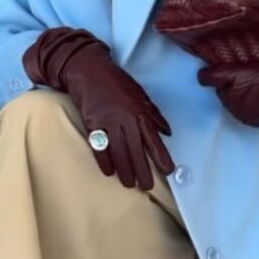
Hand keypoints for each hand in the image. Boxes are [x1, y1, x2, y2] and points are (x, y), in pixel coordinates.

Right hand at [23, 27, 174, 189]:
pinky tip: (109, 172)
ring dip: (125, 171)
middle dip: (143, 171)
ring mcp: (108, 123)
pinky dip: (104, 161)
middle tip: (147, 186)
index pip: (153, 139)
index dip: (161, 156)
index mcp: (140, 113)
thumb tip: (167, 133)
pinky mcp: (92, 124)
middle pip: (136, 151)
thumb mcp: (141, 95)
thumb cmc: (118, 83)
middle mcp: (125, 120)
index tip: (168, 171)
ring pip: (118, 152)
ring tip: (129, 184)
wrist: (90, 71)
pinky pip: (99, 147)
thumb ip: (154, 115)